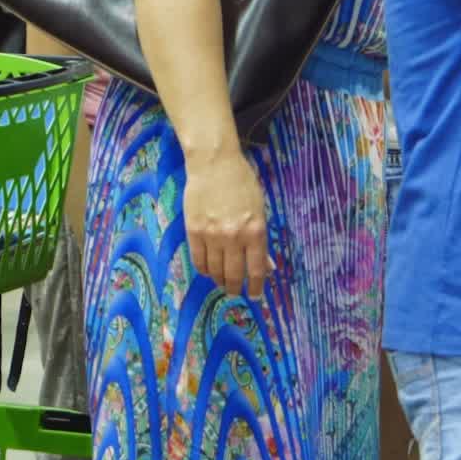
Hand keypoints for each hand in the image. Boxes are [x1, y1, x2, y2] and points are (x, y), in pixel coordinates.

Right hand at [183, 152, 272, 297]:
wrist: (214, 163)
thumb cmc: (242, 183)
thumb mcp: (260, 209)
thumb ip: (261, 239)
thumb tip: (267, 266)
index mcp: (255, 231)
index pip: (256, 269)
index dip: (256, 287)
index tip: (255, 295)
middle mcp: (234, 237)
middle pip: (234, 274)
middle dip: (236, 288)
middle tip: (236, 292)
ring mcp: (212, 235)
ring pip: (215, 270)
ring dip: (220, 280)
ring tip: (223, 282)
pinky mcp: (193, 231)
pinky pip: (198, 260)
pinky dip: (204, 269)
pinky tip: (209, 270)